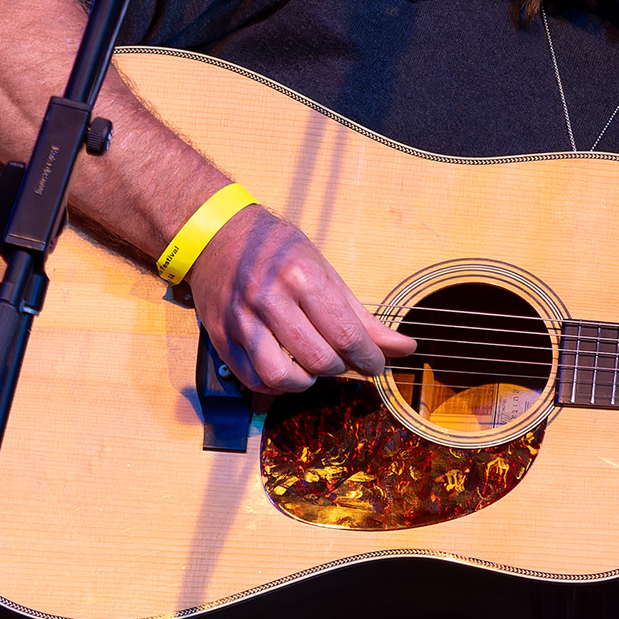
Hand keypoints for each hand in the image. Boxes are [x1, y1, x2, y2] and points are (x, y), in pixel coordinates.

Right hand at [184, 206, 416, 393]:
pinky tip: (287, 369)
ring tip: (314, 368)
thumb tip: (403, 348)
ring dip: (307, 382)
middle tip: (346, 361)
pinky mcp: (221, 336)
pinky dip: (276, 383)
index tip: (377, 365)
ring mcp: (241, 320)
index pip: (346, 335)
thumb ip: (362, 315)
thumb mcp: (324, 270)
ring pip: (282, 377)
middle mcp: (269, 298)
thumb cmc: (277, 250)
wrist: (216, 235)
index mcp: (302, 276)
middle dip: (341, 368)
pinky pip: (253, 378)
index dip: (370, 359)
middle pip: (318, 360)